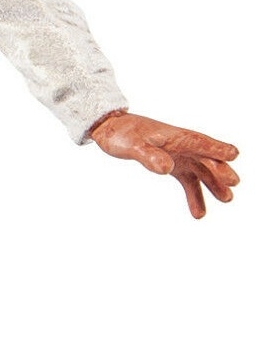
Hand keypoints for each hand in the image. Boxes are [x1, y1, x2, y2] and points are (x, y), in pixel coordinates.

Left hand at [89, 111, 239, 217]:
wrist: (109, 129)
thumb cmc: (121, 133)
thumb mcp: (132, 145)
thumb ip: (149, 156)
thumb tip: (167, 168)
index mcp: (174, 137)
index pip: (199, 142)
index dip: (216, 149)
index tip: (233, 154)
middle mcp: (180, 145)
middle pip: (204, 158)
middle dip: (219, 170)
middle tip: (233, 184)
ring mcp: (177, 155)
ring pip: (200, 171)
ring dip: (212, 185)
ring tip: (226, 199)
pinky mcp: (170, 164)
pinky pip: (187, 180)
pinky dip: (194, 195)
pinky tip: (199, 213)